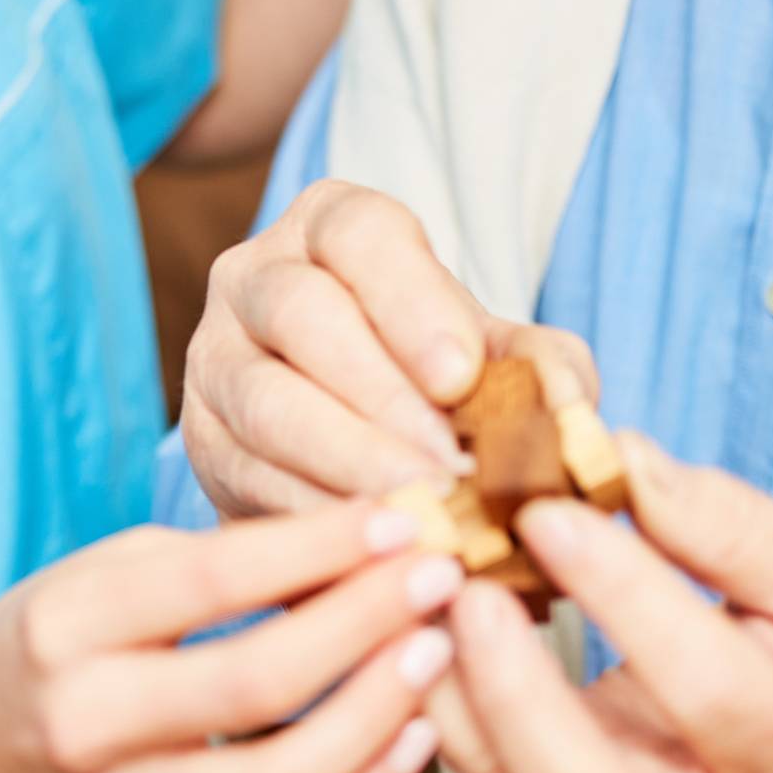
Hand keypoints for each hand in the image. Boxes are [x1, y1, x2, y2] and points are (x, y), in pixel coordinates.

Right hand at [0, 503, 464, 772]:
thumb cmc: (61, 636)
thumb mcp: (105, 570)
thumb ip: (216, 558)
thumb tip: (364, 539)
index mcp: (62, 628)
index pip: (205, 583)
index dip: (315, 548)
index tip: (399, 519)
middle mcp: (84, 726)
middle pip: (252, 686)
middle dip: (363, 625)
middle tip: (438, 578)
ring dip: (376, 718)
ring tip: (433, 654)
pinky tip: (410, 738)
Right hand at [181, 181, 598, 518]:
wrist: (360, 443)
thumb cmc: (441, 383)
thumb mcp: (501, 358)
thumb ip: (544, 368)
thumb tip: (573, 406)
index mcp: (329, 225)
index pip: (360, 234)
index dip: (410, 303)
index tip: (461, 376)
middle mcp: (253, 275)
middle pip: (301, 313)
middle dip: (380, 395)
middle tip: (447, 471)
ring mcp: (214, 356)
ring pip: (265, 401)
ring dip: (347, 463)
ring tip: (421, 517)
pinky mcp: (200, 440)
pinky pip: (245, 475)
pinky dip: (314, 515)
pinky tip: (374, 546)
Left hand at [427, 433, 772, 772]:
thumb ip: (731, 523)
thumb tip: (619, 458)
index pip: (710, 690)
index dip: (623, 599)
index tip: (547, 511)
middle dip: (517, 702)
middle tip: (463, 591)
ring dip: (463, 706)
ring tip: (425, 598)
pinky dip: (454, 710)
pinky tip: (428, 627)